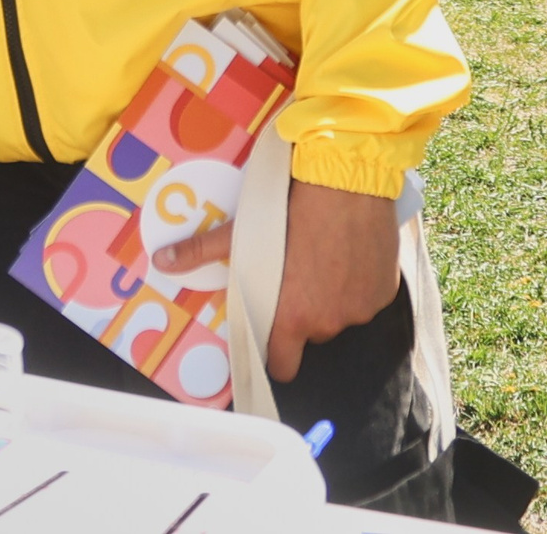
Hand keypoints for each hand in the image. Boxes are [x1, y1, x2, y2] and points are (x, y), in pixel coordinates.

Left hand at [153, 179, 399, 381]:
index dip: (276, 354)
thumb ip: (202, 253)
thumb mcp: (242, 231)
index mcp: (292, 318)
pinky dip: (360, 282)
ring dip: (333, 296)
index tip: (273, 336)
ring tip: (325, 257)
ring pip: (341, 314)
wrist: (346, 180)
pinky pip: (368, 297)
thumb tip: (161, 262)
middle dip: (304, 313)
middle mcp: (329, 322)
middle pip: (312, 334)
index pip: (283, 366)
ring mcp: (362, 309)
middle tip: (298, 276)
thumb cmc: (290, 208)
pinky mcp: (386, 291)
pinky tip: (351, 251)